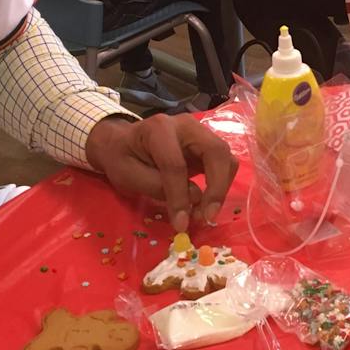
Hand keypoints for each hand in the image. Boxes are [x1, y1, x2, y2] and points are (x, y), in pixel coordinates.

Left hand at [85, 114, 237, 230]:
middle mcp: (186, 125)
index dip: (179, 196)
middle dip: (216, 187)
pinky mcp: (207, 145)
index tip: (181, 224)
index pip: (176, 164)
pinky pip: (225, 164)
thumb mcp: (128, 175)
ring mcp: (201, 133)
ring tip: (205, 213)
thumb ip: (157, 186)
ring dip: (221, 188)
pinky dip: (221, 185)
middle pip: (215, 152)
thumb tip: (195, 199)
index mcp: (159, 129)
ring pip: (226, 157)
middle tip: (207, 216)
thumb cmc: (122, 158)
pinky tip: (207, 202)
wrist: (123, 142)